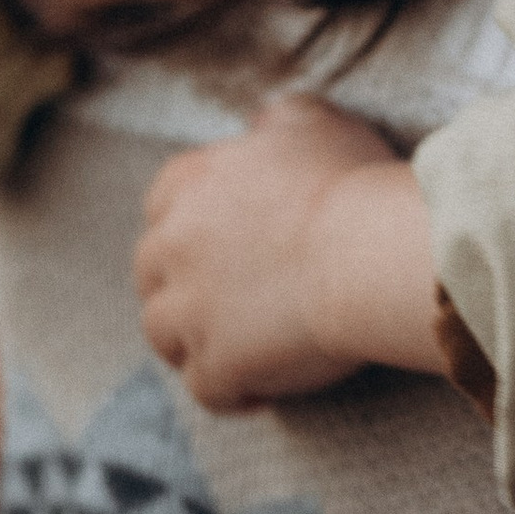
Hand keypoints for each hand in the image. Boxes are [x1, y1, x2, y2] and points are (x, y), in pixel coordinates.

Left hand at [135, 99, 442, 409]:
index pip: (161, 204)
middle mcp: (173, 245)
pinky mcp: (215, 364)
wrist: (363, 252)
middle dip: (179, 286)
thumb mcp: (310, 122)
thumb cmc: (346, 182)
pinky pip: (208, 389)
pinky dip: (232, 393)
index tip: (223, 240)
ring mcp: (188, 310)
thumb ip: (275, 121)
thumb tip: (261, 125)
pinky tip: (265, 390)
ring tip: (234, 349)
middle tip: (224, 299)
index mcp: (188, 184)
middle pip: (151, 273)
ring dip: (191, 342)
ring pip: (163, 334)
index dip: (189, 225)